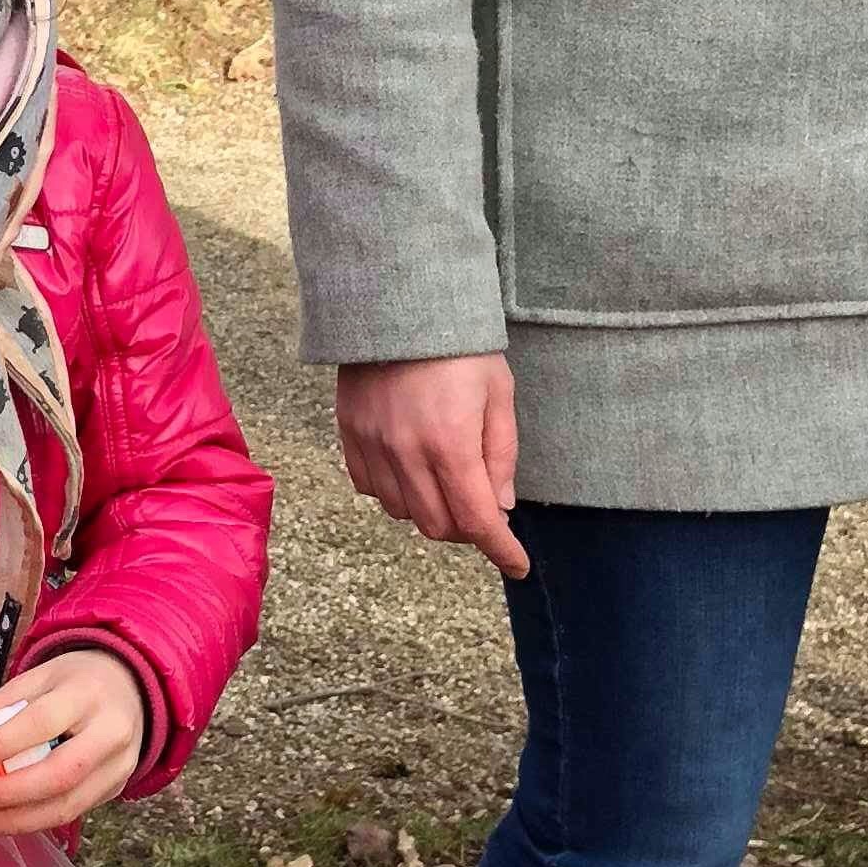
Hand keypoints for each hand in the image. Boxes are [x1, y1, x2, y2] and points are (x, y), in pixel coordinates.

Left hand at [0, 650, 149, 832]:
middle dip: (9, 794)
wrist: (133, 688)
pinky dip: (32, 821)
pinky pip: (72, 813)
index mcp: (86, 693)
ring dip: (17, 821)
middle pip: (60, 774)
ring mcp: (119, 766)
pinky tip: (2, 820)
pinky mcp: (116, 789)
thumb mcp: (36, 679)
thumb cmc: (75, 682)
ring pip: (68, 806)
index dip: (1, 745)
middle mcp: (111, 732)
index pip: (41, 723)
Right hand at [335, 353, 528, 576]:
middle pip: (438, 526)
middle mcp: (406, 451)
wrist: (399, 301)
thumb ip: (500, 454)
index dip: (501, 550)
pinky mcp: (350, 434)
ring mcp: (373, 444)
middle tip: (482, 506)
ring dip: (431, 510)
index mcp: (451, 442)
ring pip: (403, 512)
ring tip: (446, 480)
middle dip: (466, 528)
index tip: (517, 565)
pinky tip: (411, 468)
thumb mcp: (498, 394)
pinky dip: (395, 491)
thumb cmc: (460, 345)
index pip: (478, 520)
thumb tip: (500, 507)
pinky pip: (370, 488)